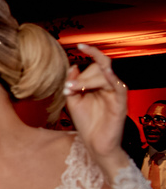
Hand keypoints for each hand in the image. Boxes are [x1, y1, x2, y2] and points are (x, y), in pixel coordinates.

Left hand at [63, 43, 127, 163]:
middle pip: (99, 68)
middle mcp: (109, 87)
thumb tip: (74, 66)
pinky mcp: (120, 105)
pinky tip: (107, 74)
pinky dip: (113, 80)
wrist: (94, 143)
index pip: (96, 65)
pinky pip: (120, 88)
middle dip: (82, 77)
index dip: (89, 55)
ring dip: (88, 80)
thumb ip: (72, 83)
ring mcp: (115, 95)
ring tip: (74, 91)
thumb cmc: (86, 122)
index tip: (79, 45)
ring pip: (106, 75)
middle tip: (69, 88)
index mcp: (99, 84)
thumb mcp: (72, 99)